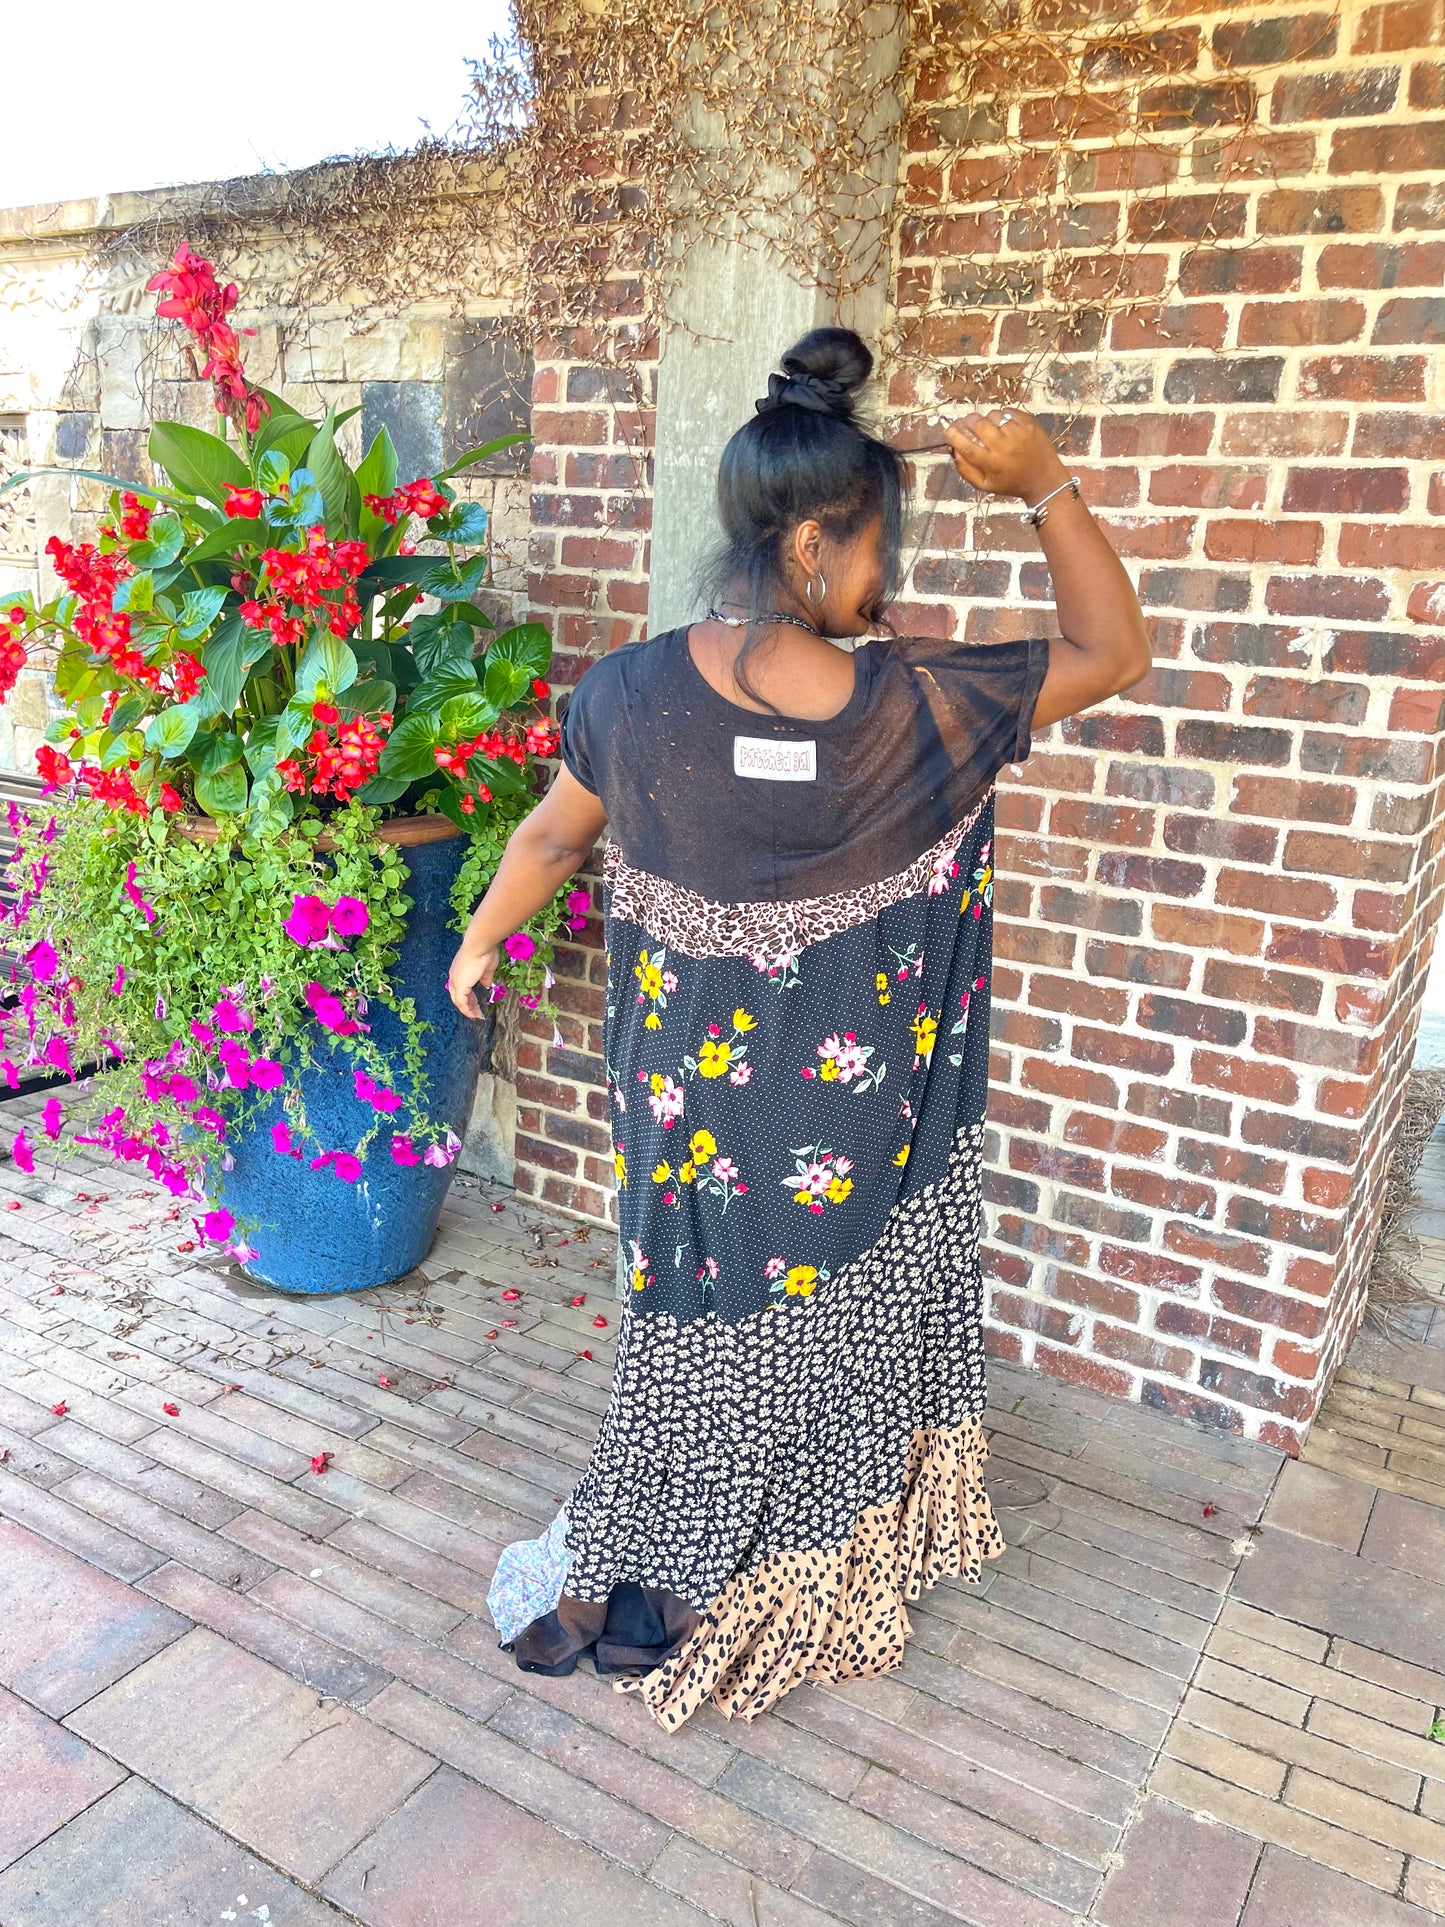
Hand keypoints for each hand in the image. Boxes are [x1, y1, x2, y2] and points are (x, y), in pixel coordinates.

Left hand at [447, 943, 497, 1019]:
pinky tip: (474, 1014)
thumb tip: (486, 985)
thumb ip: (485, 978)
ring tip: (477, 1016)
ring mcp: (455, 981)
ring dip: (468, 1009)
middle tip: (477, 1012)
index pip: (461, 987)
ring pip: (458, 1001)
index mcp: (459, 970)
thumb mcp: (487, 968)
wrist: (479, 944)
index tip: (477, 1003)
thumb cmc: (484, 951)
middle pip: (457, 996)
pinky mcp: (460, 986)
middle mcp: (454, 976)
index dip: (469, 996)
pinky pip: (461, 1003)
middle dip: (468, 1005)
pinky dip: (467, 1010)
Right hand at [945, 408, 1067, 504]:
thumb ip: (966, 469)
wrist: (1044, 480)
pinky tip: (1005, 426)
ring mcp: (1019, 433)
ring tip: (991, 428)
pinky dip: (1003, 416)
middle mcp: (1005, 447)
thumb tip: (953, 449)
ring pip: (993, 415)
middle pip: (979, 424)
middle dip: (968, 421)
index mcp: (992, 464)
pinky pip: (1009, 411)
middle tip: (966, 423)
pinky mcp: (1029, 424)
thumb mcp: (985, 485)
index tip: (948, 429)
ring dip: (987, 419)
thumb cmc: (1011, 483)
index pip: (966, 445)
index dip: (954, 435)